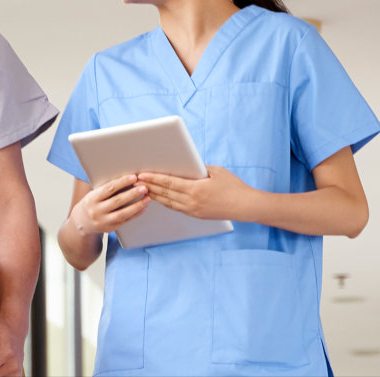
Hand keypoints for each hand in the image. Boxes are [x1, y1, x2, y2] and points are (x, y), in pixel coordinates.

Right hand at [68, 175, 150, 235]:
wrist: (81, 222)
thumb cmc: (91, 203)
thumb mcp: (94, 194)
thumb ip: (106, 189)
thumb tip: (126, 179)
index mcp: (92, 198)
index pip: (109, 189)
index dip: (122, 182)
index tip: (134, 177)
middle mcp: (97, 211)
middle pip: (117, 201)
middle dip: (132, 194)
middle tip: (144, 187)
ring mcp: (103, 221)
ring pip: (123, 213)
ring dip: (137, 205)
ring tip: (147, 198)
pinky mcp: (110, 228)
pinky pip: (125, 221)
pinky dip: (135, 214)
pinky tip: (143, 208)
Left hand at [138, 165, 256, 220]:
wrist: (245, 206)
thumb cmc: (233, 186)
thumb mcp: (216, 171)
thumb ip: (198, 169)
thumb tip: (184, 165)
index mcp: (196, 189)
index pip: (169, 183)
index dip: (153, 178)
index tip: (142, 174)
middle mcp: (191, 202)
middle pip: (164, 193)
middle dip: (149, 186)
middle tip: (135, 180)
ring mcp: (192, 210)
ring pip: (167, 202)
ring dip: (154, 195)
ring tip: (142, 188)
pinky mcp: (195, 214)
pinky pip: (175, 207)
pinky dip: (164, 201)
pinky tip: (158, 197)